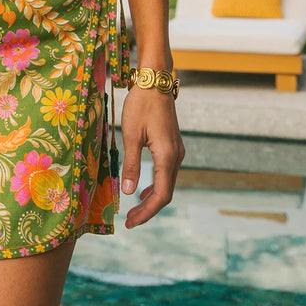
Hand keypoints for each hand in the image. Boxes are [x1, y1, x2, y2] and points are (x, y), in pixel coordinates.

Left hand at [118, 86, 184, 228]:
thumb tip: (128, 192)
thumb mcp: (130, 134)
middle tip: (130, 221)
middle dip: (148, 210)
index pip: (160, 195)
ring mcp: (177, 151)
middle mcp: (176, 157)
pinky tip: (144, 189)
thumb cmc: (141, 105)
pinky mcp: (173, 146)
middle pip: (165, 193)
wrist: (155, 82)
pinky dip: (156, 185)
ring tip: (134, 209)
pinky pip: (167, 173)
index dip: (146, 212)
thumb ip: (131, 164)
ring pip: (167, 184)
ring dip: (152, 199)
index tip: (130, 223)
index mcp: (167, 156)